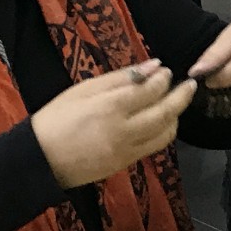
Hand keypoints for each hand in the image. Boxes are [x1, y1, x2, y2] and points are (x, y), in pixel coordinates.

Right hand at [30, 61, 198, 186]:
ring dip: (176, 116)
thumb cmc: (57, 118)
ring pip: (165, 133)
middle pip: (165, 113)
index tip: (167, 71)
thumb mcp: (84, 90)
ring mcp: (127, 150)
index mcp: (110, 108)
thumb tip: (153, 66)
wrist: (41, 159)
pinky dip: (164, 132)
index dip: (164, 79)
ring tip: (176, 102)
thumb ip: (120, 78)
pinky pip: (154, 147)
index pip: (150, 91)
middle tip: (190, 84)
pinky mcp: (126, 164)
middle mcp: (124, 131)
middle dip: (182, 97)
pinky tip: (161, 121)